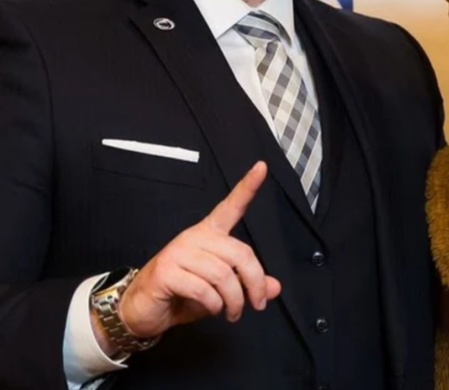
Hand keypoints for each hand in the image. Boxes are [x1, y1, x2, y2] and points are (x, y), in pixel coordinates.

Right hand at [99, 162, 280, 345]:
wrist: (142, 311)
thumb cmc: (182, 295)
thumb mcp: (222, 292)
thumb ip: (247, 285)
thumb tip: (275, 287)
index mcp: (209, 234)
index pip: (230, 207)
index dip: (247, 187)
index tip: (262, 167)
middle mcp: (194, 237)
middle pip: (239, 253)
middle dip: (253, 282)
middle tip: (256, 304)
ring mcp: (178, 252)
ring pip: (222, 274)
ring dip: (233, 300)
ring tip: (232, 313)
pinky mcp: (166, 271)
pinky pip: (202, 288)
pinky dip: (214, 304)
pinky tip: (212, 309)